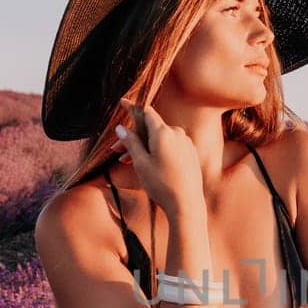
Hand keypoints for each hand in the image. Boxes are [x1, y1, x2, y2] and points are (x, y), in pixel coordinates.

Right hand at [114, 98, 203, 216]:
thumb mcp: (141, 163)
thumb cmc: (162, 184)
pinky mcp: (190, 153)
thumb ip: (131, 142)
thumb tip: (121, 127)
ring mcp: (186, 143)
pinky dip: (156, 150)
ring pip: (159, 138)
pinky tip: (147, 163)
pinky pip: (170, 145)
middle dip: (133, 137)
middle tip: (116, 150)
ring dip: (143, 146)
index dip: (133, 108)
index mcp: (164, 132)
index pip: (146, 112)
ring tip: (128, 161)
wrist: (187, 204)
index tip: (122, 102)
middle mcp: (177, 133)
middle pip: (151, 128)